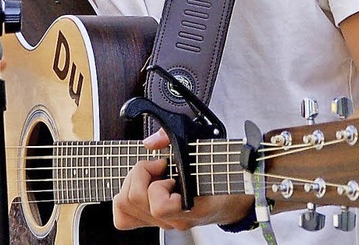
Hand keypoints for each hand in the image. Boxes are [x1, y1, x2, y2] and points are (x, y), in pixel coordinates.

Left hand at [112, 129, 253, 230]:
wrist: (234, 199)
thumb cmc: (220, 172)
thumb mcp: (202, 145)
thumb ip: (172, 137)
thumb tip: (150, 142)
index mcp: (190, 204)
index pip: (159, 206)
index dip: (154, 178)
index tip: (164, 162)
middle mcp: (174, 219)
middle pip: (134, 200)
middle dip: (140, 174)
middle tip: (156, 165)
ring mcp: (165, 223)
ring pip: (125, 208)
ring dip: (133, 183)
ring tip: (151, 174)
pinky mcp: (156, 222)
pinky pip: (124, 217)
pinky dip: (126, 198)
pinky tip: (142, 185)